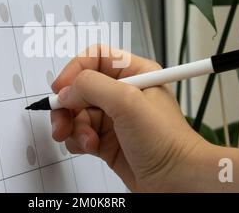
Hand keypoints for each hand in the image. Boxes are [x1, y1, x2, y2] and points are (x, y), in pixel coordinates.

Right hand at [50, 45, 206, 191]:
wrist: (177, 180)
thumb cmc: (167, 141)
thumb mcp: (128, 102)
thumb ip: (92, 87)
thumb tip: (67, 89)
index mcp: (134, 73)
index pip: (95, 58)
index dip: (75, 69)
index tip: (62, 87)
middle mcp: (122, 92)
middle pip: (80, 87)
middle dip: (68, 104)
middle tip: (61, 120)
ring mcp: (113, 117)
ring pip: (76, 112)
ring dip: (74, 127)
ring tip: (85, 140)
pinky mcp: (106, 138)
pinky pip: (80, 132)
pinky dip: (78, 141)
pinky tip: (90, 148)